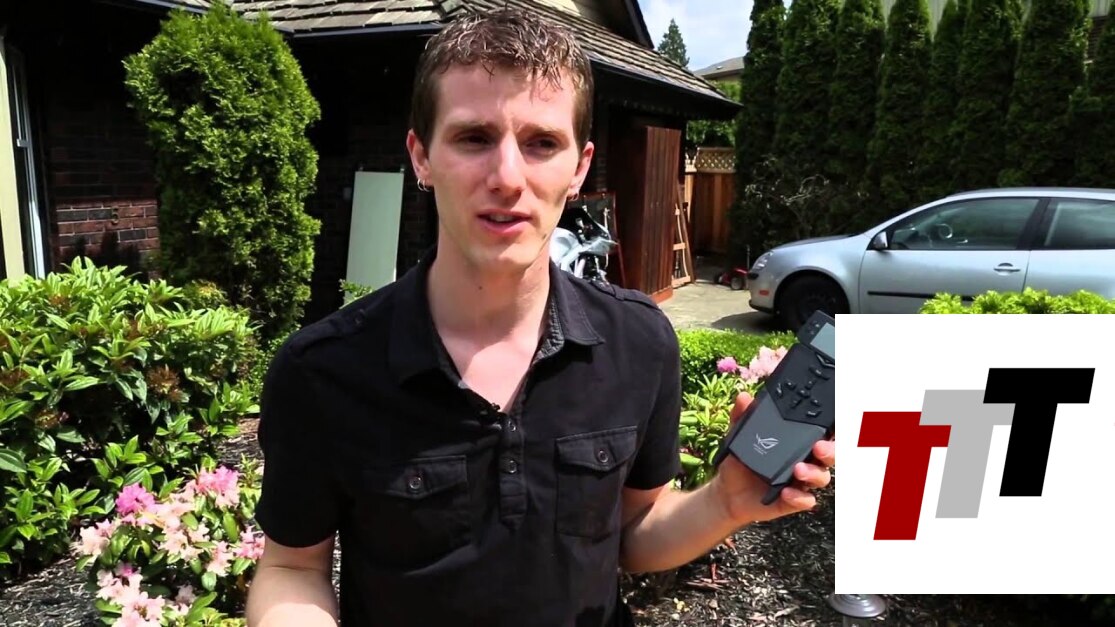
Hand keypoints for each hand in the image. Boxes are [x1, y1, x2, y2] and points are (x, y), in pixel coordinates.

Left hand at [712, 392, 834, 524]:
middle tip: (818, 448)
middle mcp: (805, 461)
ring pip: (822, 477)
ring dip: (814, 473)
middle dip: (831, 451)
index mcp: (797, 443)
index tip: (831, 424)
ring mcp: (800, 482)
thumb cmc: (740, 461)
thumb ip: (742, 417)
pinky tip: (786, 492)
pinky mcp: (793, 500)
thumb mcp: (738, 437)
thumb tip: (744, 397)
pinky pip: (806, 500)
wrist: (727, 492)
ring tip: (798, 470)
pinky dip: (799, 497)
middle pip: (830, 455)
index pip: (822, 434)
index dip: (832, 429)